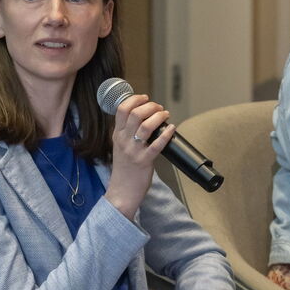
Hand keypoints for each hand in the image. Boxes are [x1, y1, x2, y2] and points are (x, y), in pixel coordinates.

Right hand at [105, 94, 174, 220]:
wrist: (121, 192)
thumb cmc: (124, 170)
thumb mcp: (120, 148)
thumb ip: (127, 134)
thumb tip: (143, 119)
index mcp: (117, 135)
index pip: (122, 109)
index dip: (135, 99)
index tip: (145, 98)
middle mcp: (124, 140)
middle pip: (135, 113)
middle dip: (150, 106)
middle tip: (159, 108)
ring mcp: (134, 151)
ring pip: (146, 126)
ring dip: (159, 116)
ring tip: (165, 115)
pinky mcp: (144, 161)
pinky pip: (157, 144)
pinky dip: (167, 133)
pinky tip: (172, 129)